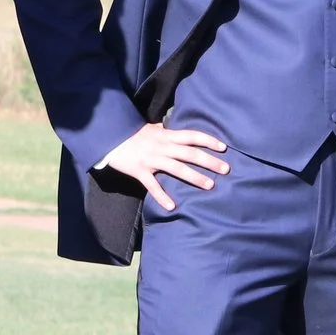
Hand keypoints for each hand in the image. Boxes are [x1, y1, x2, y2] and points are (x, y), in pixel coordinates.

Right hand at [99, 122, 229, 213]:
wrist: (109, 137)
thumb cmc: (132, 133)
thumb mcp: (152, 128)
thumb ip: (167, 130)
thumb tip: (179, 129)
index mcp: (166, 135)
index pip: (192, 136)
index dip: (208, 140)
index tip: (224, 147)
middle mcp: (162, 147)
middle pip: (190, 153)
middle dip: (209, 161)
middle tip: (226, 169)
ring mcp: (151, 160)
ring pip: (177, 169)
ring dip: (195, 177)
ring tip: (210, 185)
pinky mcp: (140, 171)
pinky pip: (152, 186)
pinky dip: (162, 196)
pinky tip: (173, 206)